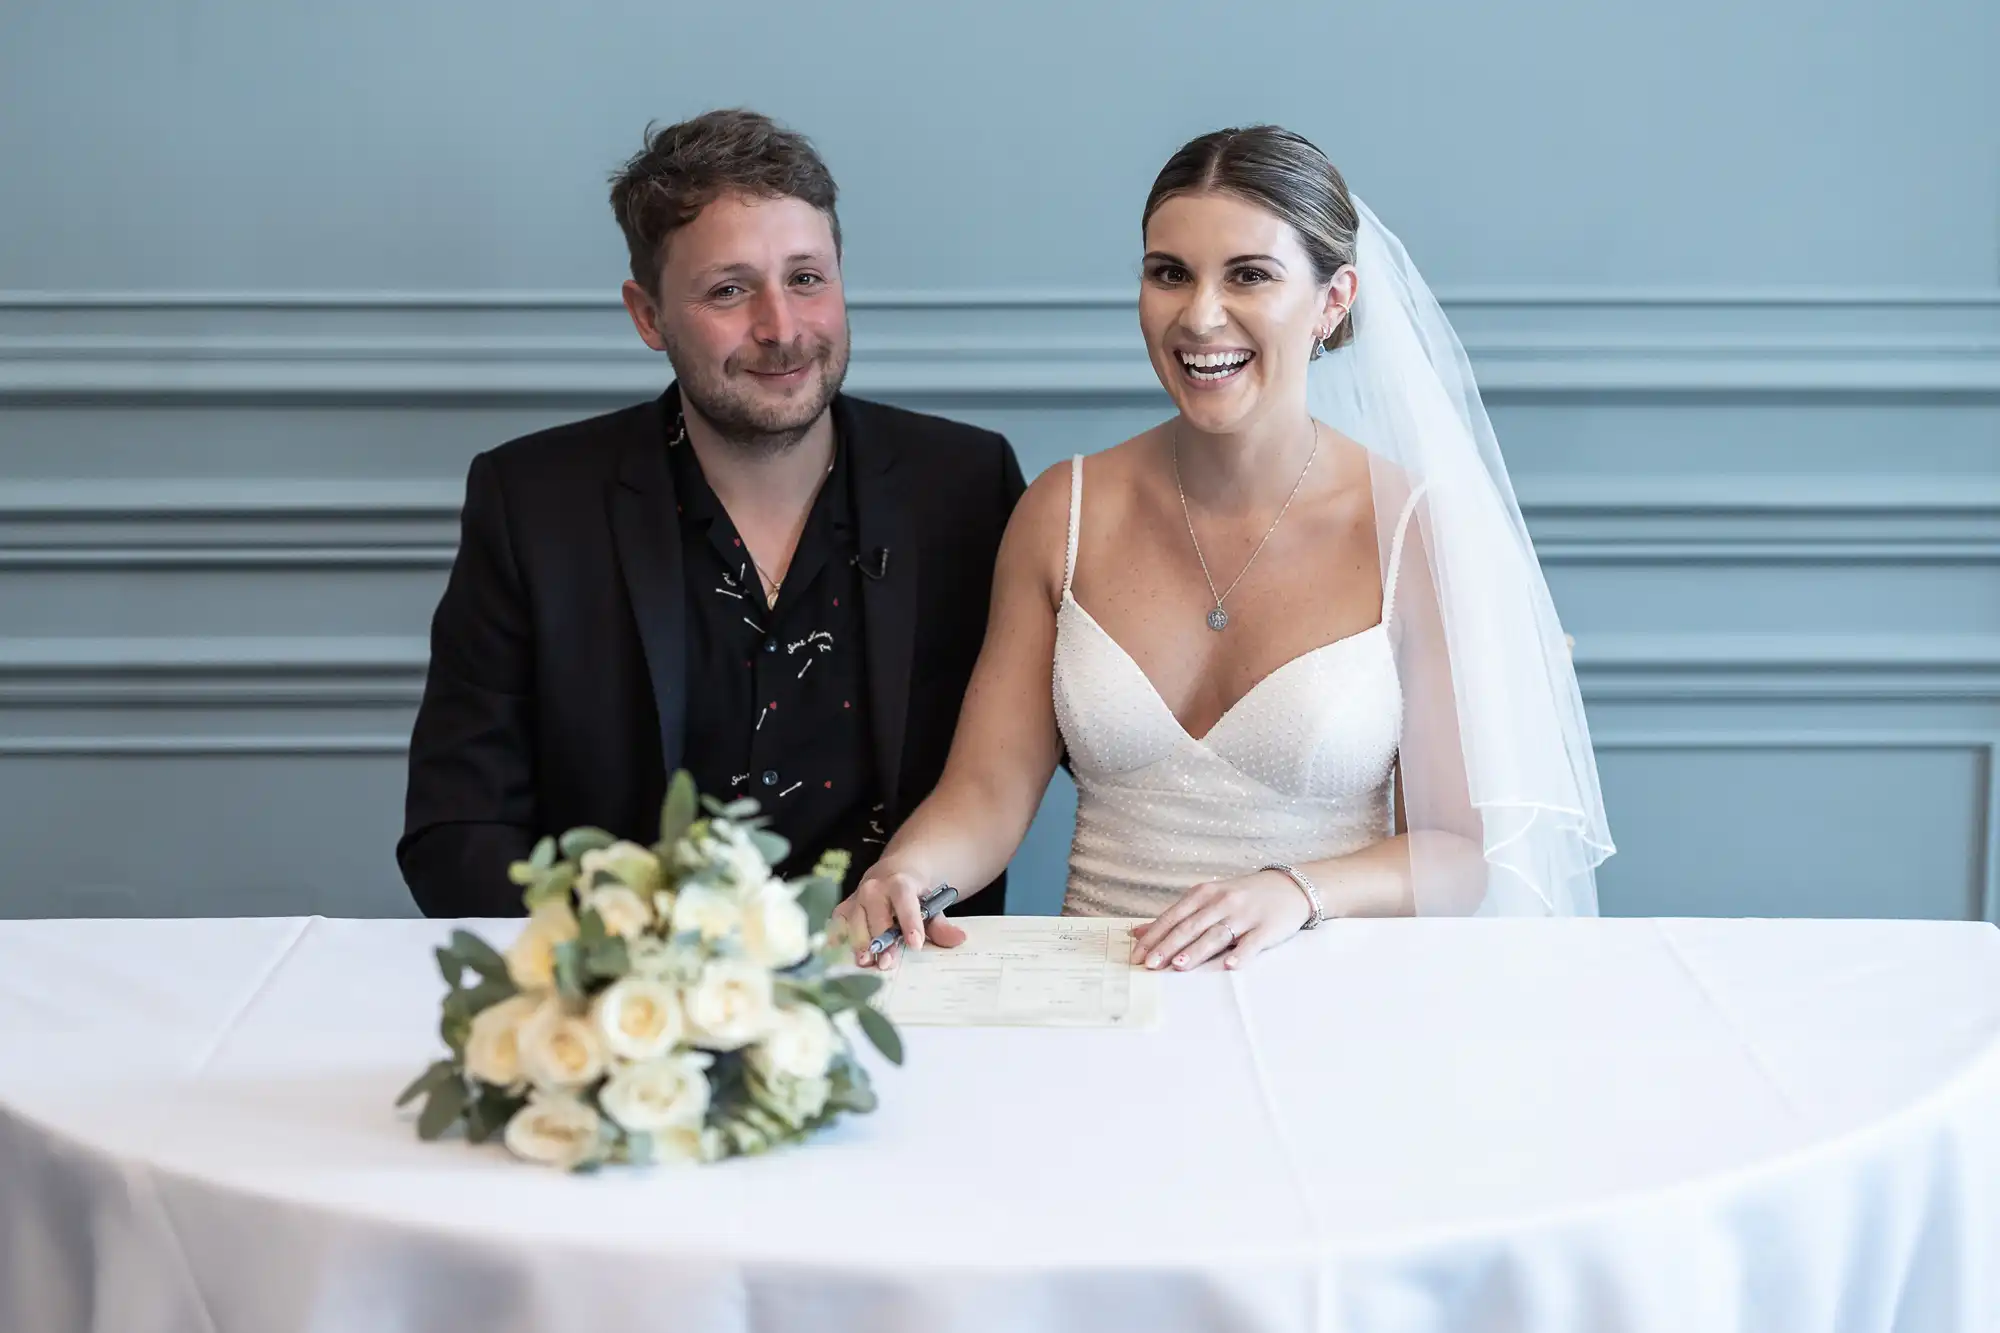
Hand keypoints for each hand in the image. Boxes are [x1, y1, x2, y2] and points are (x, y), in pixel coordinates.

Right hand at [832, 865, 966, 969]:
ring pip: (854, 919)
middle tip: (887, 963)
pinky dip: (838, 938)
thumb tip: (958, 939)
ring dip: (859, 943)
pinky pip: (838, 922)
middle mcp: (874, 886)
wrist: (893, 871)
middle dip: (881, 939)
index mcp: (900, 882)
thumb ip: (942, 924)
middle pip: (876, 913)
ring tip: (865, 963)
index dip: (910, 921)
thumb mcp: (932, 904)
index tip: (916, 944)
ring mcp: (856, 896)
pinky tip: (841, 956)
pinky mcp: (845, 908)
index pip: (905, 900)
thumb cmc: (914, 894)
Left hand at [1129, 869, 1313, 971]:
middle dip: (1168, 946)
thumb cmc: (1242, 897)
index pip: (1173, 917)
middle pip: (1190, 927)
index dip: (1154, 936)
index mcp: (1204, 894)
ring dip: (1197, 950)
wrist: (1289, 887)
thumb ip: (1176, 917)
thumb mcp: (1207, 900)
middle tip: (1150, 964)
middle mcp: (1222, 902)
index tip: (1137, 955)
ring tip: (1179, 966)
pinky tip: (1230, 966)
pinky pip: (1251, 943)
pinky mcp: (1266, 928)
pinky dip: (1241, 954)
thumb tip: (1138, 933)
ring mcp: (1244, 914)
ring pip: (1216, 934)